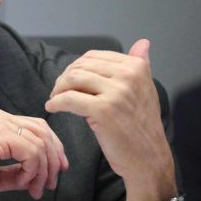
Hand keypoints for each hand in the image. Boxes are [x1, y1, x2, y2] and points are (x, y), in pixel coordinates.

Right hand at [0, 108, 67, 200]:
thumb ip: (15, 172)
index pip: (35, 127)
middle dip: (53, 159)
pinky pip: (31, 151)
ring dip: (43, 169)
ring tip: (35, 187)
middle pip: (43, 130)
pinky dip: (33, 170)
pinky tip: (23, 181)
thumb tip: (34, 176)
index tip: (56, 169)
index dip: (52, 148)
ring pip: (40, 141)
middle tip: (51, 182)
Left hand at [45, 39, 176, 200]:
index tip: (69, 81)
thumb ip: (140, 64)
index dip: (76, 67)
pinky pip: (69, 99)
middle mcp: (128, 75)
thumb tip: (143, 42)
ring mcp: (116, 92)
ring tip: (56, 99)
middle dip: (64, 78)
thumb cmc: (141, 126)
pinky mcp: (103, 110)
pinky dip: (56, 102)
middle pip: (80, 66)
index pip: (93, 56)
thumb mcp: (145, 89)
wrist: (148, 158)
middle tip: (58, 92)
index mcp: (136, 67)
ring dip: (58, 89)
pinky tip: (53, 107)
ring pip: (73, 79)